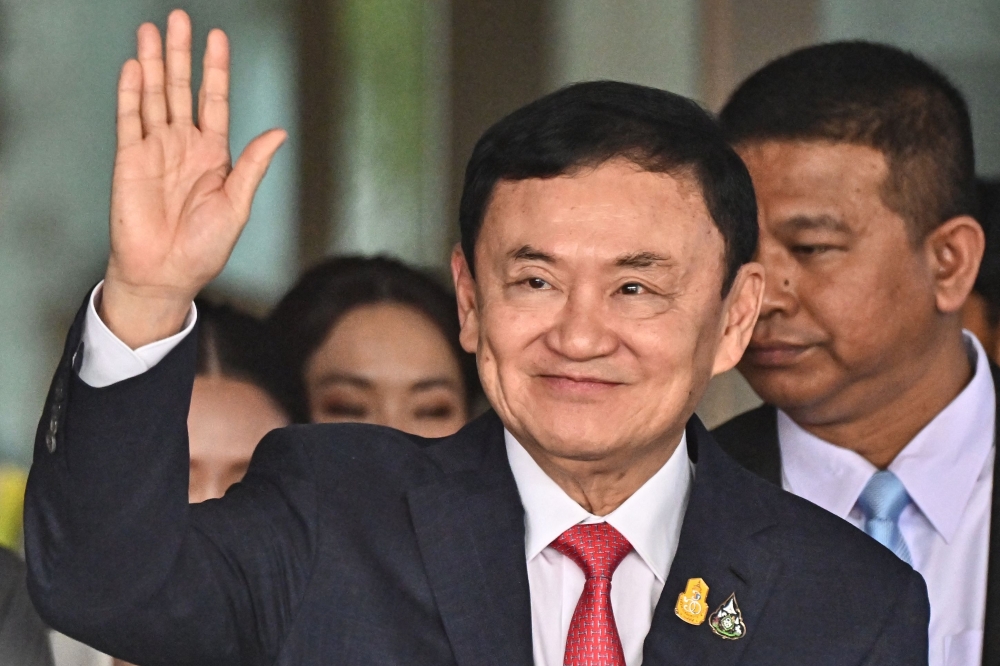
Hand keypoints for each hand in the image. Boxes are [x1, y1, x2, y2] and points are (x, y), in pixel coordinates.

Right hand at [101, 10, 285, 347]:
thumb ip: (253, 165)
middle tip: (179, 19)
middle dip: (181, 54)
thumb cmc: (204, 248)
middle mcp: (184, 146)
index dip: (216, 70)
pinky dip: (131, 93)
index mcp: (214, 155)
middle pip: (181, 89)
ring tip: (151, 31)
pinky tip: (134, 68)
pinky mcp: (130, 161)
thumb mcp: (238, 204)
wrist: (166, 274)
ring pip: (153, 97)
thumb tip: (278, 132)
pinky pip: (129, 120)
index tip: (218, 38)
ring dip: (153, 64)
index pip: (214, 101)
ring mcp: (155, 150)